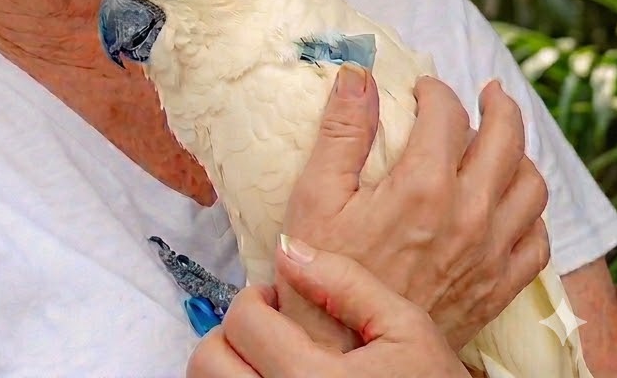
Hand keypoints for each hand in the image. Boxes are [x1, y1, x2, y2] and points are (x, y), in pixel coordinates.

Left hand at [187, 238, 468, 376]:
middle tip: (267, 328)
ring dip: (230, 364)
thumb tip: (286, 250)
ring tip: (268, 356)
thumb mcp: (407, 327)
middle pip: (209, 362)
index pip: (242, 320)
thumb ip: (345, 282)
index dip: (256, 298)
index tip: (278, 300)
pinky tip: (272, 377)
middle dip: (232, 333)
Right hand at [281, 66, 549, 350]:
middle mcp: (467, 215)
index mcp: (422, 186)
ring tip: (501, 141)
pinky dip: (531, 211)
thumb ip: (341, 131)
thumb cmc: (324, 273)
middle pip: (506, 138)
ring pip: (531, 185)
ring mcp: (489, 253)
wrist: (345, 353)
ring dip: (519, 154)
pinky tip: (509, 202)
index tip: (421, 89)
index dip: (435, 91)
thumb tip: (357, 76)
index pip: (446, 114)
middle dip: (498, 105)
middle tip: (485, 93)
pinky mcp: (498, 286)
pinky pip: (538, 239)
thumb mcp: (315, 194)